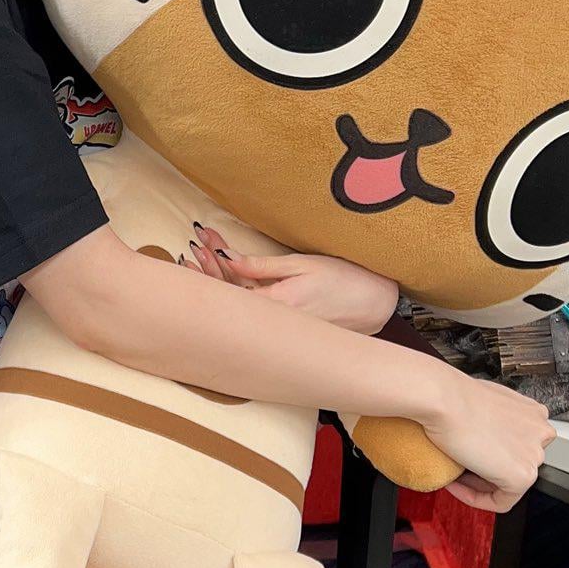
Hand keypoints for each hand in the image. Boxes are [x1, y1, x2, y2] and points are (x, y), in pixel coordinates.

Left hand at [180, 227, 399, 334]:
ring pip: (238, 304)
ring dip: (216, 280)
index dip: (211, 263)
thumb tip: (227, 259)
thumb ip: (263, 266)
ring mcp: (277, 327)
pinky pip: (252, 309)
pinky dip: (234, 291)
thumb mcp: (303, 265)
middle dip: (207, 270)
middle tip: (193, 248)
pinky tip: (223, 279)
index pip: (230, 285)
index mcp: (275, 305)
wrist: (375, 305)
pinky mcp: (283, 327)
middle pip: (228, 297)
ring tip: (198, 258)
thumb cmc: (344, 280)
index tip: (200, 240)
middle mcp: (272, 321)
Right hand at [422, 369, 554, 512]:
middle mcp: (540, 432)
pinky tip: (456, 485)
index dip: (490, 453)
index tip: (470, 453)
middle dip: (487, 469)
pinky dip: (477, 499)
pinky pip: (501, 501)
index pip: (519, 444)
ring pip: (510, 483)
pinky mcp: (521, 476)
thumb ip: (493, 420)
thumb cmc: (454, 396)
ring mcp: (534, 455)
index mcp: (534, 413)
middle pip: (516, 463)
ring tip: (455, 476)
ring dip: (480, 483)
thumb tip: (480, 435)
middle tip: (461, 468)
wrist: (444, 399)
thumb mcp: (482, 402)